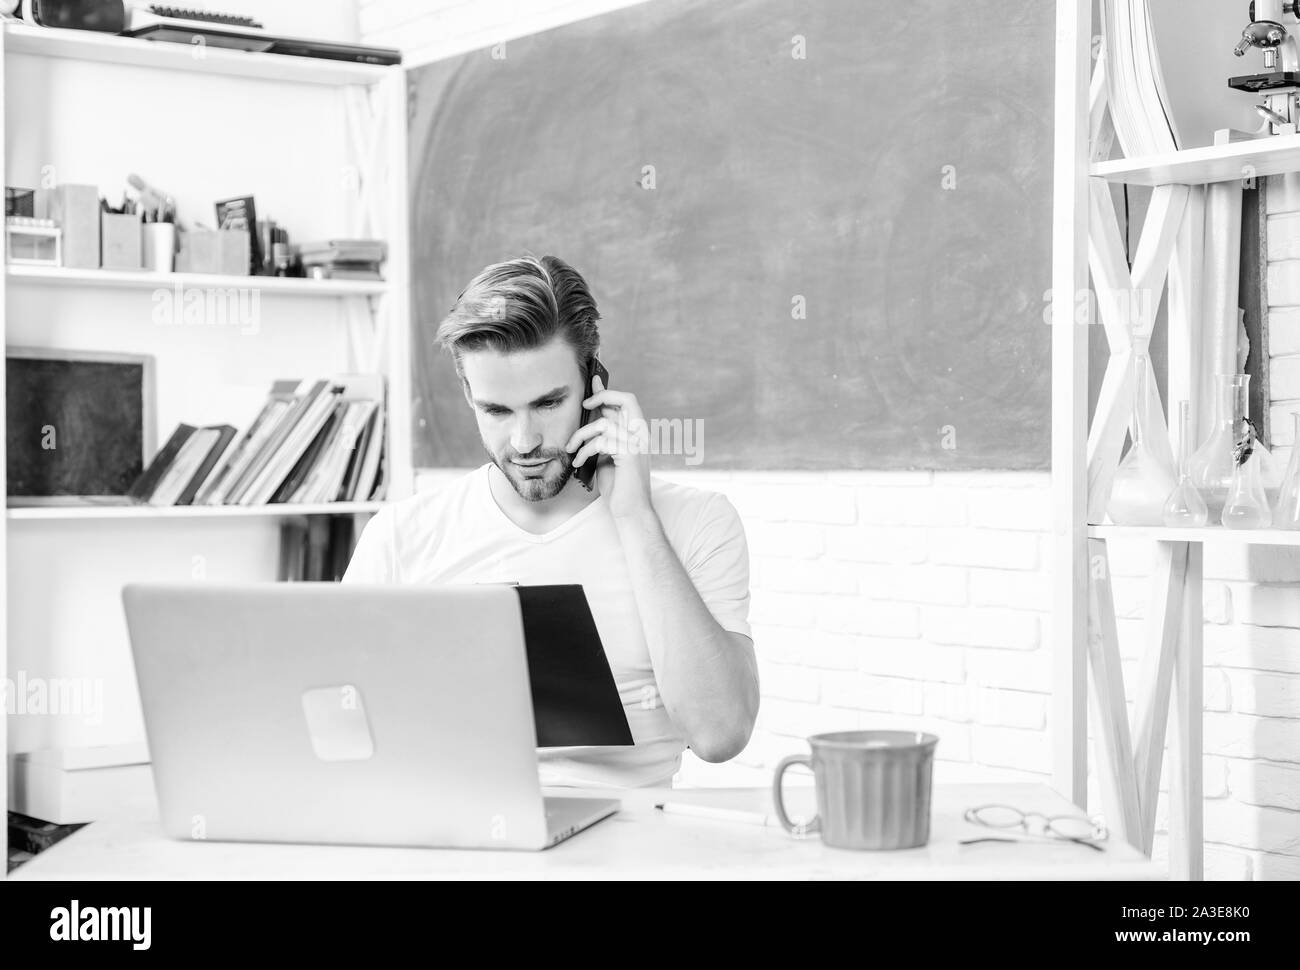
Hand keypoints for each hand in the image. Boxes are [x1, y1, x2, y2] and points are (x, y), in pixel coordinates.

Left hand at [565, 373, 653, 519]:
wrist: (630, 510)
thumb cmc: (618, 486)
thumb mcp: (606, 455)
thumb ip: (603, 437)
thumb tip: (590, 420)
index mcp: (637, 434)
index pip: (627, 402)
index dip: (608, 390)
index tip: (593, 380)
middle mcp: (641, 435)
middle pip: (625, 399)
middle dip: (601, 396)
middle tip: (584, 405)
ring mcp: (638, 442)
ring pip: (603, 423)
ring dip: (581, 435)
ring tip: (572, 449)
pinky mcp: (630, 453)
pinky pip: (600, 441)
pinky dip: (584, 451)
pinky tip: (579, 463)